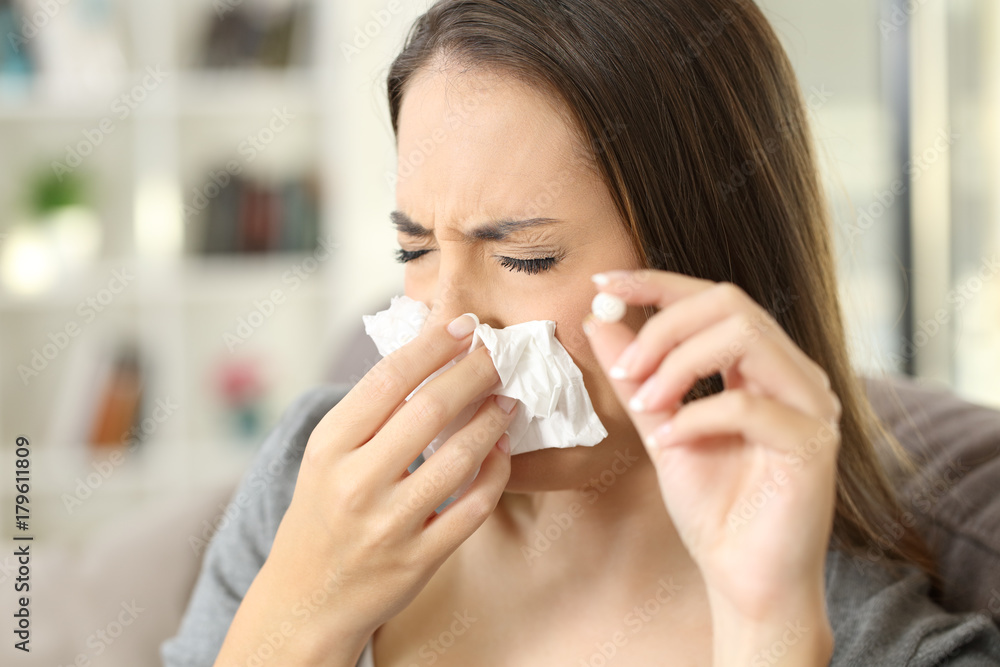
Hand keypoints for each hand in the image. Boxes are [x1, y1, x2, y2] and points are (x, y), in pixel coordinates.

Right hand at [216, 314, 516, 665]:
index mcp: (329, 447)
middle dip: (475, 372)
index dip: (434, 345)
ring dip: (492, 419)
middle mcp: (356, 483)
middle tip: (500, 353)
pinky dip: (494, 473)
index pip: (388, 378)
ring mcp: (389, 524)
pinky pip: (472, 508)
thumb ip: (369, 413)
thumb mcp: (325, 457)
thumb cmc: (320, 516)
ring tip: (508, 397)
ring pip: (459, 458)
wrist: (305, 600)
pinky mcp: (418, 559)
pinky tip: (501, 449)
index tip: (465, 326)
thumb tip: (429, 354)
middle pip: (430, 410)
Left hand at [584, 269, 838, 661]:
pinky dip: (696, 417)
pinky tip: (670, 443)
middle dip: (663, 326)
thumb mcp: (660, 427)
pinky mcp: (813, 445)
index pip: (714, 298)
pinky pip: (748, 405)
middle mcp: (794, 375)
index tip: (604, 285)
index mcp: (763, 366)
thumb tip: (598, 319)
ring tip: (645, 403)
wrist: (742, 580)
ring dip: (679, 363)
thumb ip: (636, 375)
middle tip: (626, 370)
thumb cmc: (712, 508)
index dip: (657, 284)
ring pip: (744, 337)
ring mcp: (812, 406)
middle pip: (730, 303)